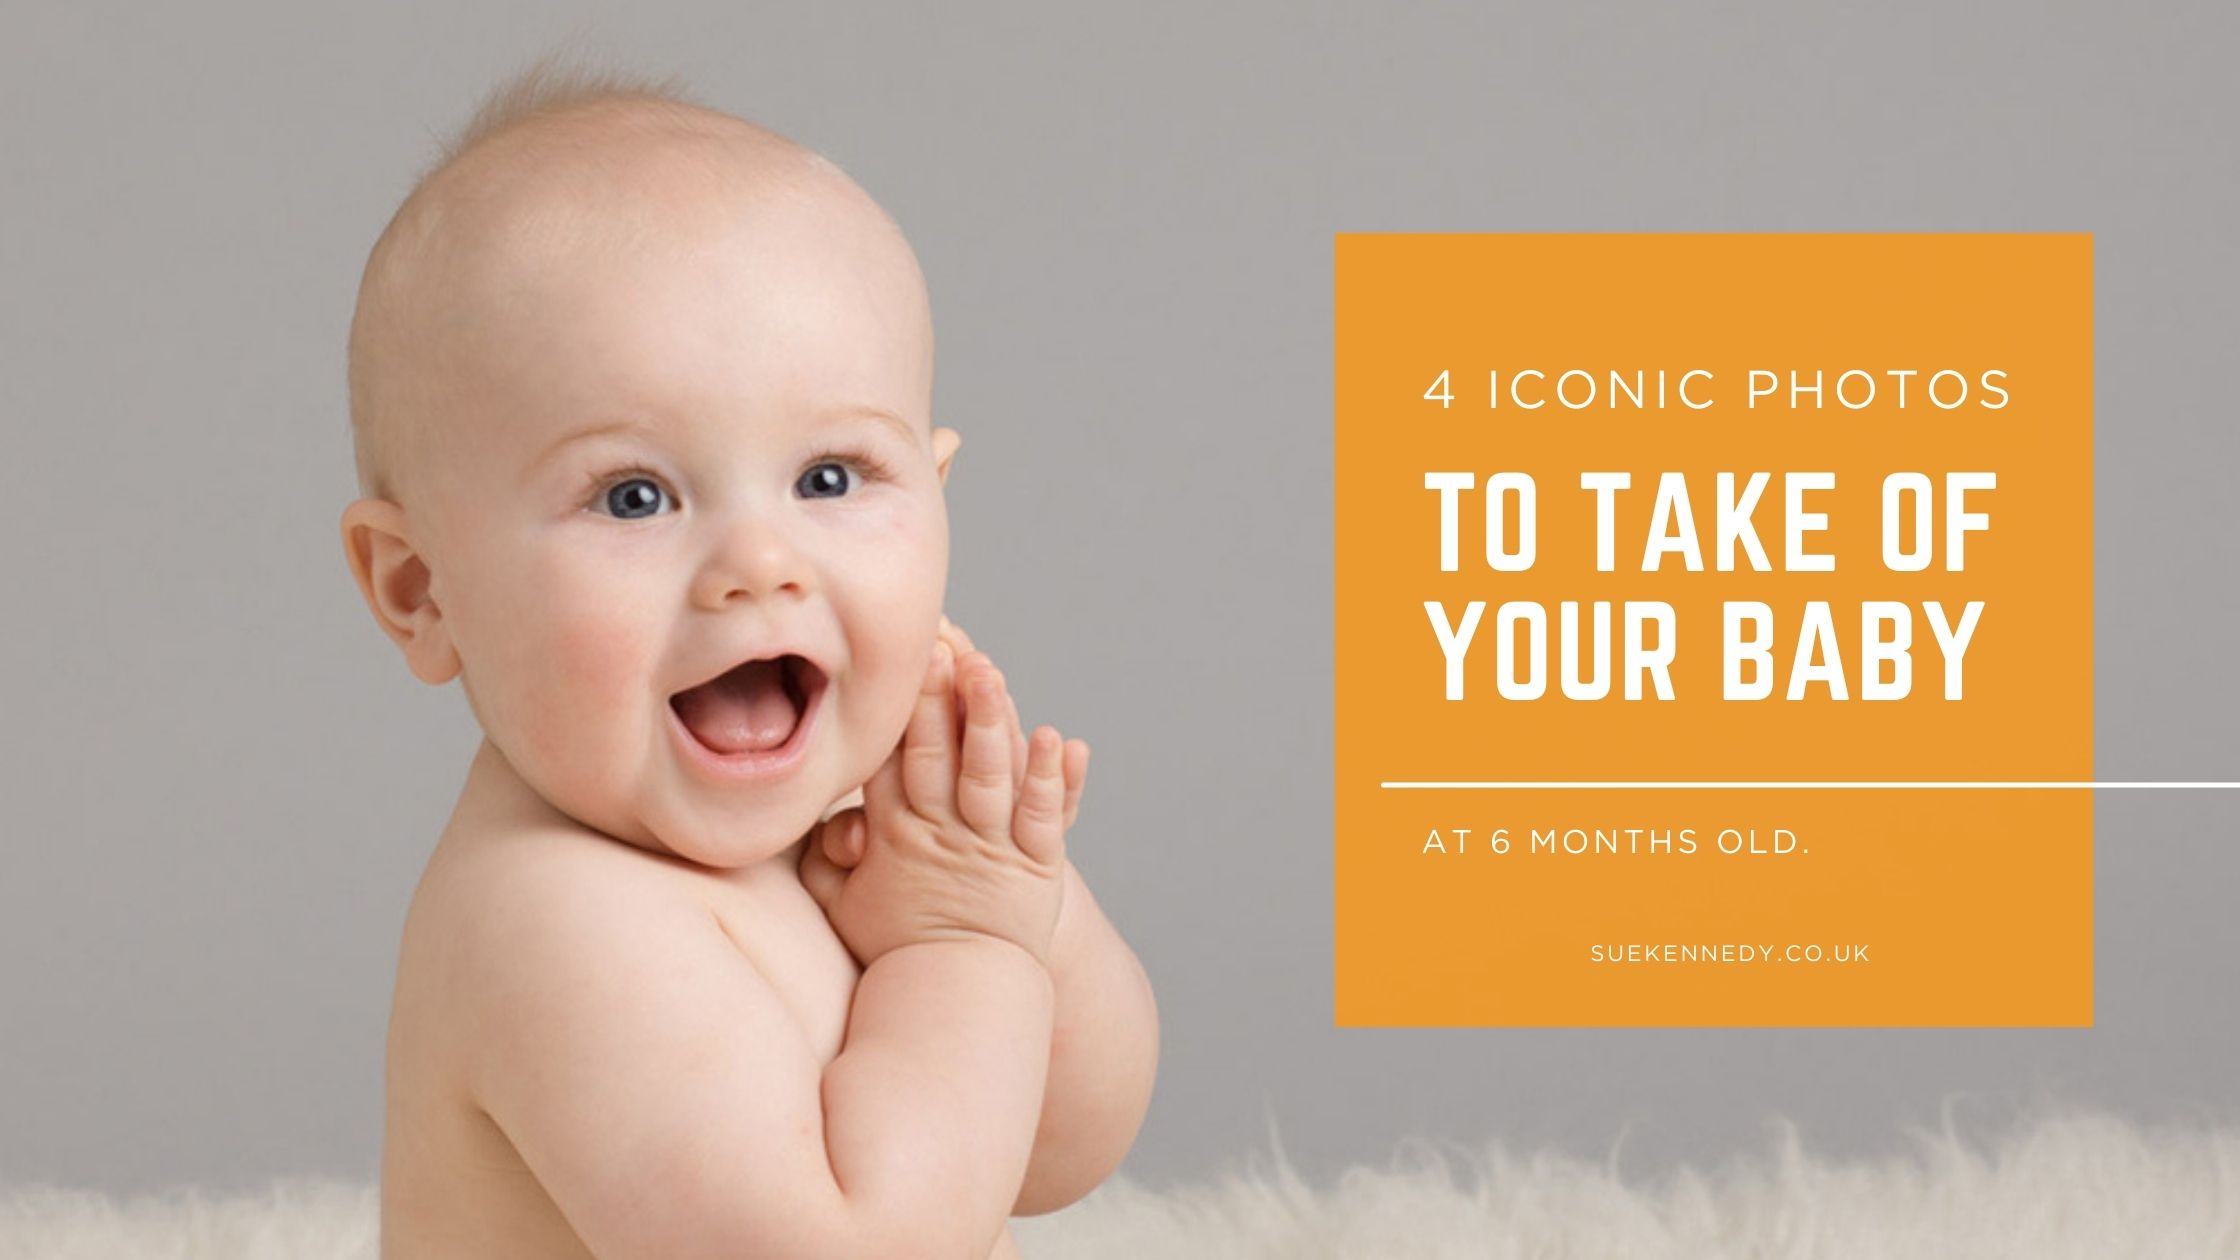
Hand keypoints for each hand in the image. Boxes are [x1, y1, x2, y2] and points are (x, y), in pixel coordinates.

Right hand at [799, 636, 1073, 967]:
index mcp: (892, 835)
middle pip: (937, 755)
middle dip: (938, 701)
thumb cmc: (895, 945)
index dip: (896, 709)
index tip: (897, 663)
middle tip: (939, 651)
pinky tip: (1057, 740)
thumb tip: (821, 813)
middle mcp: (943, 834)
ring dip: (990, 722)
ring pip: (990, 775)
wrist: (955, 997)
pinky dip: (1051, 778)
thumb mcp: (841, 903)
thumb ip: (824, 856)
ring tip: (990, 675)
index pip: (890, 759)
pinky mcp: (1035, 866)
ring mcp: (992, 848)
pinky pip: (1044, 816)